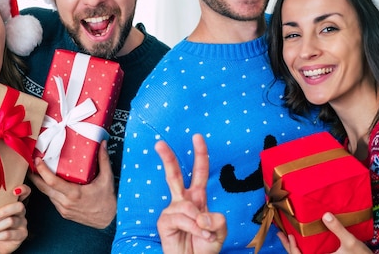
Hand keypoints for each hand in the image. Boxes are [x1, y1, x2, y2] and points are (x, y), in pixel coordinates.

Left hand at [0, 185, 30, 253]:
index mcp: (15, 202)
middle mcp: (22, 211)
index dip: (23, 189)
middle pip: (19, 206)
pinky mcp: (22, 234)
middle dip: (4, 211)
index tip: (14, 191)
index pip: (26, 192)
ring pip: (11, 221)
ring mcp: (23, 223)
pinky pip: (9, 234)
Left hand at [28, 140, 115, 227]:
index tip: (37, 160)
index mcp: (74, 194)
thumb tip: (102, 143)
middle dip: (35, 176)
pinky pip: (53, 200)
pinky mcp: (64, 213)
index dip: (42, 171)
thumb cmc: (107, 200)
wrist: (108, 220)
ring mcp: (64, 209)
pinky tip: (50, 183)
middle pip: (44, 188)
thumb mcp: (107, 178)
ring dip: (41, 183)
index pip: (52, 182)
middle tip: (30, 163)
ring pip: (47, 194)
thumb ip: (103, 160)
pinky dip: (49, 191)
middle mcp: (66, 202)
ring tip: (38, 171)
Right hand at [156, 134, 226, 253]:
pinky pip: (182, 218)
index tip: (197, 137)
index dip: (200, 154)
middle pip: (174, 175)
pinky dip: (193, 228)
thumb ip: (217, 221)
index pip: (199, 172)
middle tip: (159, 143)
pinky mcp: (164, 222)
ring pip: (186, 206)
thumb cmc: (205, 247)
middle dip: (167, 158)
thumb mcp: (219, 233)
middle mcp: (184, 201)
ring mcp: (172, 210)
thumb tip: (204, 215)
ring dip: (200, 223)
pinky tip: (196, 236)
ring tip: (204, 235)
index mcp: (198, 198)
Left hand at [277, 213, 371, 253]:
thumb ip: (338, 229)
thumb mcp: (351, 243)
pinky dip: (305, 250)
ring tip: (288, 237)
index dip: (292, 247)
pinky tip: (304, 242)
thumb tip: (326, 215)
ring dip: (295, 249)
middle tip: (280, 234)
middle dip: (289, 247)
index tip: (288, 235)